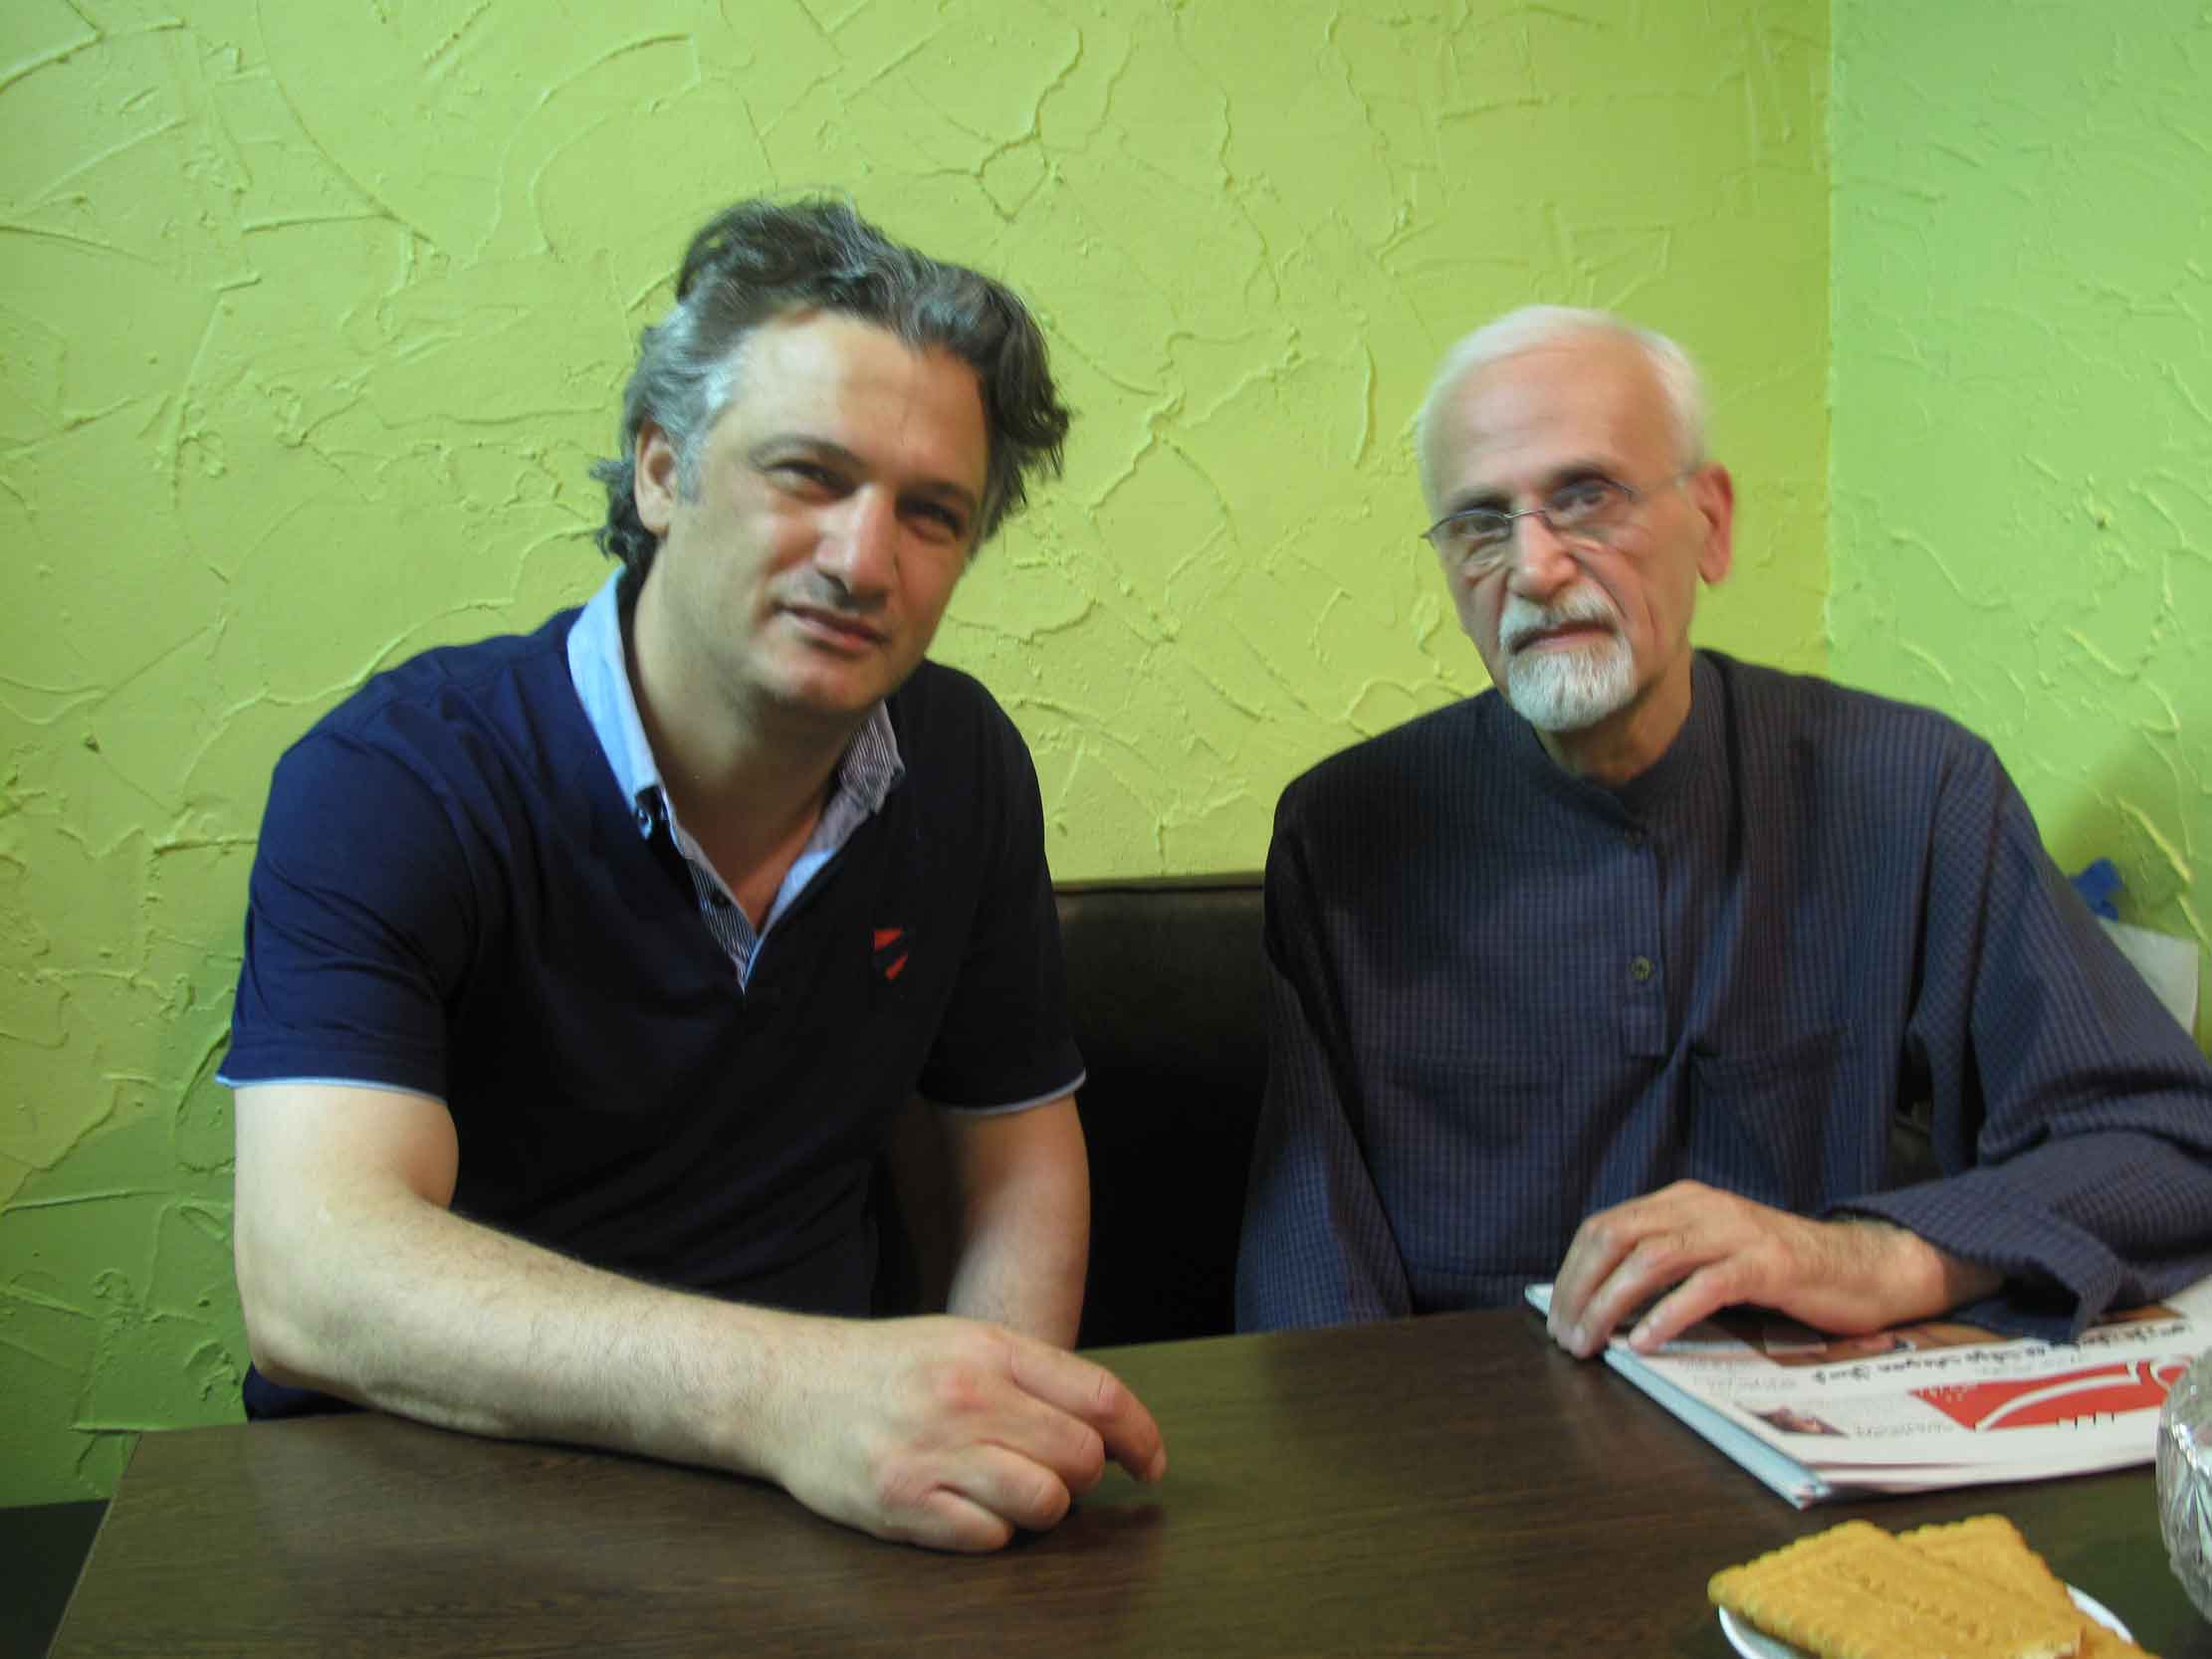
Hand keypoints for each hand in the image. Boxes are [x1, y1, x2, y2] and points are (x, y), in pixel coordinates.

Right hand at [761, 1315, 1165, 1552]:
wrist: (786, 1388)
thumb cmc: (886, 1368)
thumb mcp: (962, 1342)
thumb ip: (1033, 1376)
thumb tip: (1110, 1426)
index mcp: (990, 1350)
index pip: (1099, 1396)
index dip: (1140, 1437)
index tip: (1150, 1465)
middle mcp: (966, 1397)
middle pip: (1079, 1457)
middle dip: (1083, 1476)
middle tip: (1054, 1472)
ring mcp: (934, 1453)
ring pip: (1044, 1504)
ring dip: (1041, 1508)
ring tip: (1009, 1490)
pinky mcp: (902, 1504)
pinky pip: (990, 1539)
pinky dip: (992, 1532)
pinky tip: (966, 1508)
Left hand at [1544, 1180, 1998, 1358]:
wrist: (1862, 1267)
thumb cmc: (1780, 1270)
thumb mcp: (1712, 1253)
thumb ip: (1665, 1262)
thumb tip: (1599, 1299)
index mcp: (1681, 1201)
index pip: (1604, 1227)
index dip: (1572, 1271)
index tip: (1557, 1316)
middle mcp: (1701, 1207)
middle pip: (1615, 1239)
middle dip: (1580, 1290)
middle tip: (1567, 1339)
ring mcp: (1734, 1232)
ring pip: (1650, 1260)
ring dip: (1611, 1306)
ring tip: (1595, 1345)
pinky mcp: (1767, 1264)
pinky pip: (1704, 1287)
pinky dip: (1666, 1316)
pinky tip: (1645, 1344)